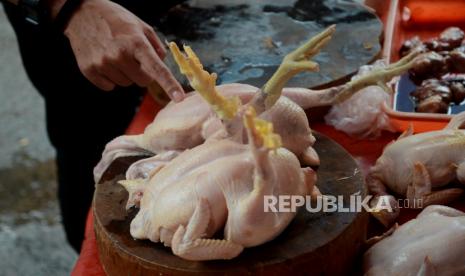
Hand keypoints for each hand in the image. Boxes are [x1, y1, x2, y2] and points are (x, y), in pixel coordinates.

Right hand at [63, 0, 184, 100]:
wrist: (81, 14)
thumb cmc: (115, 19)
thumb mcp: (140, 26)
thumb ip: (156, 46)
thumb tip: (162, 63)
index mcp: (136, 43)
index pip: (157, 69)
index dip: (169, 85)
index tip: (178, 98)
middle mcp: (120, 55)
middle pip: (143, 81)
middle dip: (143, 72)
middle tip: (133, 57)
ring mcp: (103, 64)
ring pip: (126, 84)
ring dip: (125, 74)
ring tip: (115, 54)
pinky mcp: (90, 71)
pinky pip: (110, 86)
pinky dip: (110, 77)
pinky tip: (105, 61)